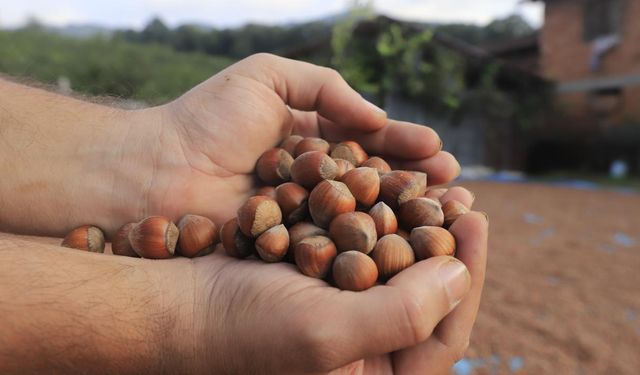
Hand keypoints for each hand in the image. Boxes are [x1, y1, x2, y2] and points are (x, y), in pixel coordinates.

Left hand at [115, 53, 459, 231]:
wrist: (154, 173)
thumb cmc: (205, 121)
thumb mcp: (266, 78)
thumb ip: (324, 87)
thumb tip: (375, 117)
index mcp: (309, 143)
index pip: (368, 144)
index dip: (404, 147)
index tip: (439, 152)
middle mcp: (312, 184)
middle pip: (374, 183)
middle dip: (416, 183)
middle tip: (457, 186)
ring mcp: (303, 220)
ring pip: (364, 218)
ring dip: (406, 217)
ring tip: (448, 213)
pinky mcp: (290, 253)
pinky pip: (337, 249)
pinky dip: (372, 248)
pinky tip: (406, 246)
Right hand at [155, 188, 485, 373]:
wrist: (180, 304)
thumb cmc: (245, 329)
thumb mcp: (328, 334)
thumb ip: (405, 316)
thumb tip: (461, 275)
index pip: (444, 335)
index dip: (470, 278)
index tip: (477, 221)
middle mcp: (365, 347)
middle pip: (427, 297)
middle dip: (448, 246)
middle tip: (464, 198)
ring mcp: (345, 310)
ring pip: (399, 266)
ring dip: (416, 223)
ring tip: (436, 185)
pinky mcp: (324, 279)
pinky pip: (366, 246)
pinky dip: (378, 215)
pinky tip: (388, 184)